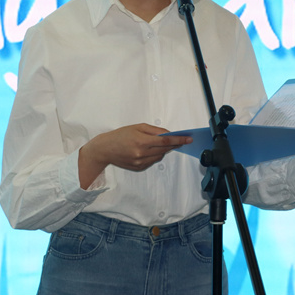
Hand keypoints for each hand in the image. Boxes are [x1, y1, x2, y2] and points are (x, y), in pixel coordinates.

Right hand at [78, 124, 192, 188]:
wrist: (105, 149)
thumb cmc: (121, 135)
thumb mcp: (137, 127)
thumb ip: (154, 130)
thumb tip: (168, 133)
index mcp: (142, 141)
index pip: (166, 141)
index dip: (179, 140)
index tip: (188, 139)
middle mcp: (142, 153)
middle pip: (164, 150)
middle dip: (174, 145)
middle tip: (181, 140)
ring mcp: (140, 162)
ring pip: (160, 156)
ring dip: (163, 150)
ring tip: (160, 143)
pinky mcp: (139, 168)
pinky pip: (153, 161)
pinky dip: (155, 155)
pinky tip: (150, 150)